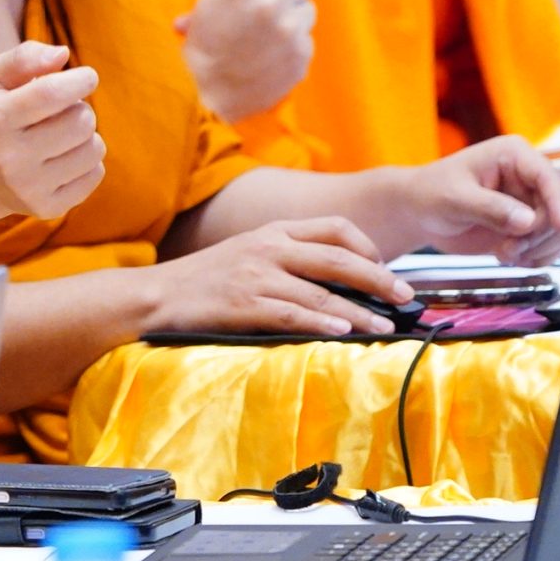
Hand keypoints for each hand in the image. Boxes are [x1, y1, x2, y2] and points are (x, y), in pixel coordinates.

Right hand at [0, 42, 102, 219]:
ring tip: (65, 134)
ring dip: (88, 135)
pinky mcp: (48, 208)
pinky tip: (66, 157)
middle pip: (80, 122)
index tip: (88, 76)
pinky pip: (95, 174)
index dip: (79, 80)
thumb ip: (26, 57)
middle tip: (66, 110)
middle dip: (81, 108)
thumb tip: (62, 54)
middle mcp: (11, 158)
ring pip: (93, 149)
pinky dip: (88, 161)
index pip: (51, 94)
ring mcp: (30, 188)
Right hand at [135, 217, 411, 337]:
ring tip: (385, 327)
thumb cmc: (203, 282)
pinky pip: (293, 313)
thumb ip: (286, 259)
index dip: (368, 248)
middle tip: (405, 299)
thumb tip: (337, 284)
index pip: (333, 228)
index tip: (387, 269)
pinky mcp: (244, 304)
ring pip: (322, 291)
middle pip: (338, 258)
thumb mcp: (246, 255)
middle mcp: (268, 247)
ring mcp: (256, 275)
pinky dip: (322, 322)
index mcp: (272, 231)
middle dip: (379, 279)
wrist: (155, 296)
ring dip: (360, 311)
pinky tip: (342, 333)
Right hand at [174, 0, 313, 120]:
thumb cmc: (203, 38)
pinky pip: (306, 35)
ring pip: (306, 5)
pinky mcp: (302, 57)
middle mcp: (273, 2)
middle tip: (256, 1)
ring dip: (288, 12)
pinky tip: (267, 49)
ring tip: (260, 29)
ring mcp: (291, 31)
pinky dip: (290, 40)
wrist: (204, 96)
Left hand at [396, 137, 559, 265]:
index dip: (557, 201)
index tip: (559, 226)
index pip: (547, 176)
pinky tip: (511, 258)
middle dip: (537, 235)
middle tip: (509, 248)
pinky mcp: (526, 226)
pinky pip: (548, 246)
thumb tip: (526, 220)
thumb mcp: (455, 198)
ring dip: (535, 249)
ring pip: (557, 230)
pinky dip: (535, 257)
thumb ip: (490, 208)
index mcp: (512, 155)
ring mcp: (528, 202)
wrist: (419, 213)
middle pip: (557, 208)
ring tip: (504, 253)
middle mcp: (526, 177)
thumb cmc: (430, 192)